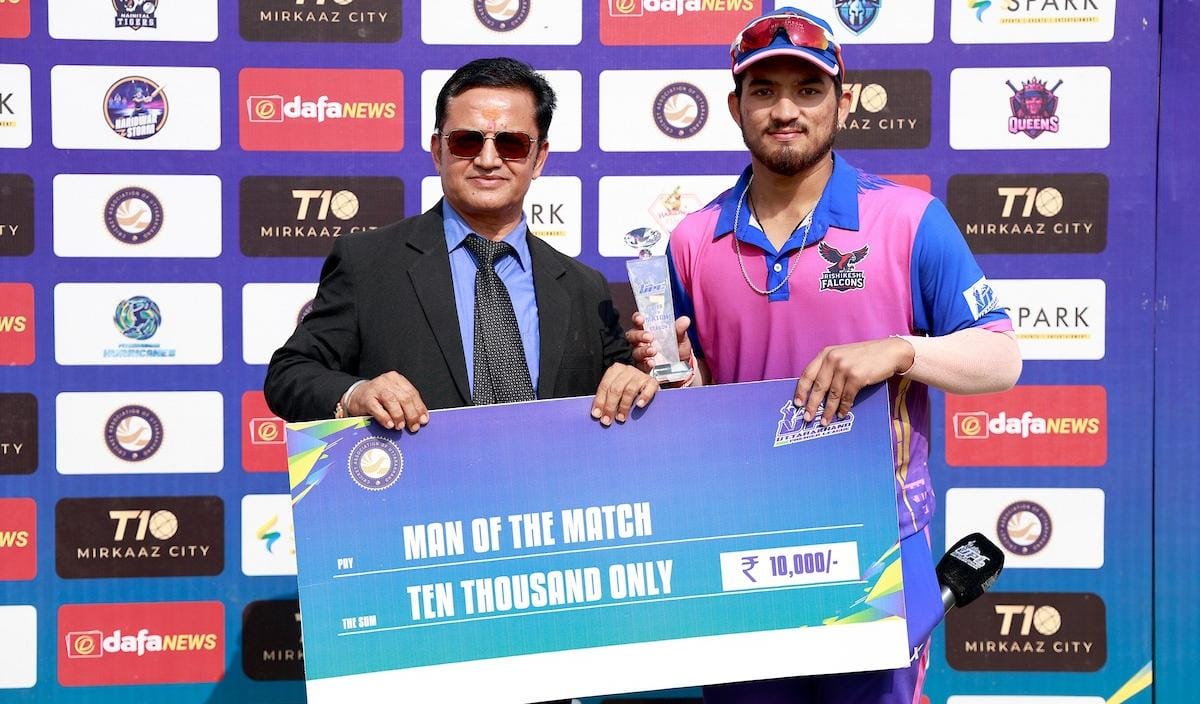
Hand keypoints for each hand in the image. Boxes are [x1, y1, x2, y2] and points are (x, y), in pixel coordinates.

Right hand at [346, 371, 429, 431]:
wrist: (356, 396)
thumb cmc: (378, 398)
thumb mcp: (393, 397)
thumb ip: (405, 404)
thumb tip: (420, 419)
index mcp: (397, 379)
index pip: (412, 393)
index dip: (419, 407)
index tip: (423, 420)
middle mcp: (387, 381)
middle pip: (404, 397)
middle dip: (411, 414)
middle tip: (413, 427)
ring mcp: (376, 388)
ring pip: (392, 401)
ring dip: (399, 416)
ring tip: (400, 426)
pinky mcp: (366, 398)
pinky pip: (377, 408)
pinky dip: (385, 417)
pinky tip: (389, 425)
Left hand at [590, 363, 660, 426]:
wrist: (646, 382)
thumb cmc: (627, 388)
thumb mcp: (616, 389)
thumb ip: (607, 397)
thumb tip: (598, 413)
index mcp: (615, 370)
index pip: (605, 386)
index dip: (600, 401)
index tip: (597, 415)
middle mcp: (627, 370)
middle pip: (616, 389)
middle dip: (610, 406)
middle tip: (607, 420)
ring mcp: (640, 375)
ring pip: (629, 390)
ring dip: (624, 406)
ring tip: (621, 418)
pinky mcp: (652, 381)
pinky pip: (648, 389)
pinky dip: (644, 397)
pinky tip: (639, 405)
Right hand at [624, 313, 692, 375]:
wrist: (681, 366)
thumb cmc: (676, 347)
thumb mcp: (680, 337)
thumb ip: (679, 329)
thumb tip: (685, 320)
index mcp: (647, 329)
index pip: (638, 321)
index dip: (637, 318)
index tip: (641, 319)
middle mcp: (640, 341)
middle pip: (632, 336)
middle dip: (639, 335)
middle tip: (650, 336)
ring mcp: (640, 355)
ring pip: (635, 351)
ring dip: (643, 350)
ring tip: (653, 351)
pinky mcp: (643, 367)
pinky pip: (641, 366)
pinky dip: (646, 364)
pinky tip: (652, 363)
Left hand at [793, 338, 914, 425]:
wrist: (889, 352)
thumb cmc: (864, 356)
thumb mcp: (842, 355)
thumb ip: (829, 367)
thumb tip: (816, 392)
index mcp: (826, 353)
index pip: (808, 374)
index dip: (801, 390)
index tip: (797, 403)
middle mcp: (833, 359)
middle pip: (818, 386)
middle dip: (812, 405)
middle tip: (807, 418)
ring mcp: (845, 367)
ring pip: (833, 395)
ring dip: (828, 411)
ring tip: (824, 421)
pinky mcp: (857, 377)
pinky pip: (847, 397)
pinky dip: (843, 408)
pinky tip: (841, 414)